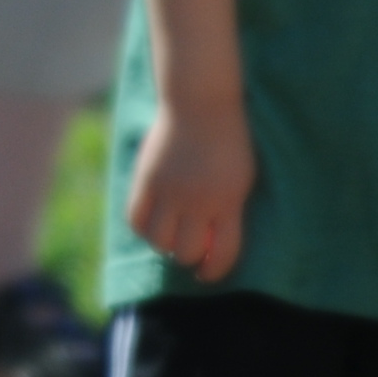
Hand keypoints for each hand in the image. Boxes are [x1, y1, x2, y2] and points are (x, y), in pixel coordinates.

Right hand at [126, 99, 254, 281]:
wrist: (201, 102)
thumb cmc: (230, 140)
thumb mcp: (241, 178)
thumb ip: (229, 210)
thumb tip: (213, 243)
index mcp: (228, 201)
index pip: (223, 254)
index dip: (215, 272)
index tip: (209, 274)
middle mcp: (197, 201)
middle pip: (187, 251)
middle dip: (190, 257)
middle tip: (190, 248)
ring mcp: (169, 190)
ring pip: (159, 240)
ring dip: (165, 244)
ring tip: (170, 234)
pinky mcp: (146, 179)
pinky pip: (136, 219)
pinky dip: (143, 228)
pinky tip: (152, 223)